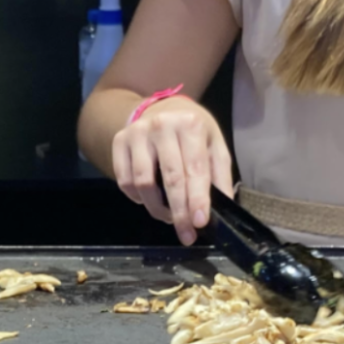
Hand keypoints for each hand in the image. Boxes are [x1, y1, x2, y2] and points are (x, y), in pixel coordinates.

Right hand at [111, 93, 233, 243]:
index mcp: (190, 125)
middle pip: (169, 179)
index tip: (199, 223)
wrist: (162, 108)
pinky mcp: (119, 141)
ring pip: (143, 183)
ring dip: (156, 208)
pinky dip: (137, 198)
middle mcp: (162, 126)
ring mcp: (137, 133)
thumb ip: (220, 175)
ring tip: (169, 216)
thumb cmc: (192, 131)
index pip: (195, 169)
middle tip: (186, 234)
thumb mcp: (214, 144)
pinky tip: (150, 200)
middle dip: (179, 212)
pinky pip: (124, 180)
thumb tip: (224, 206)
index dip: (197, 199)